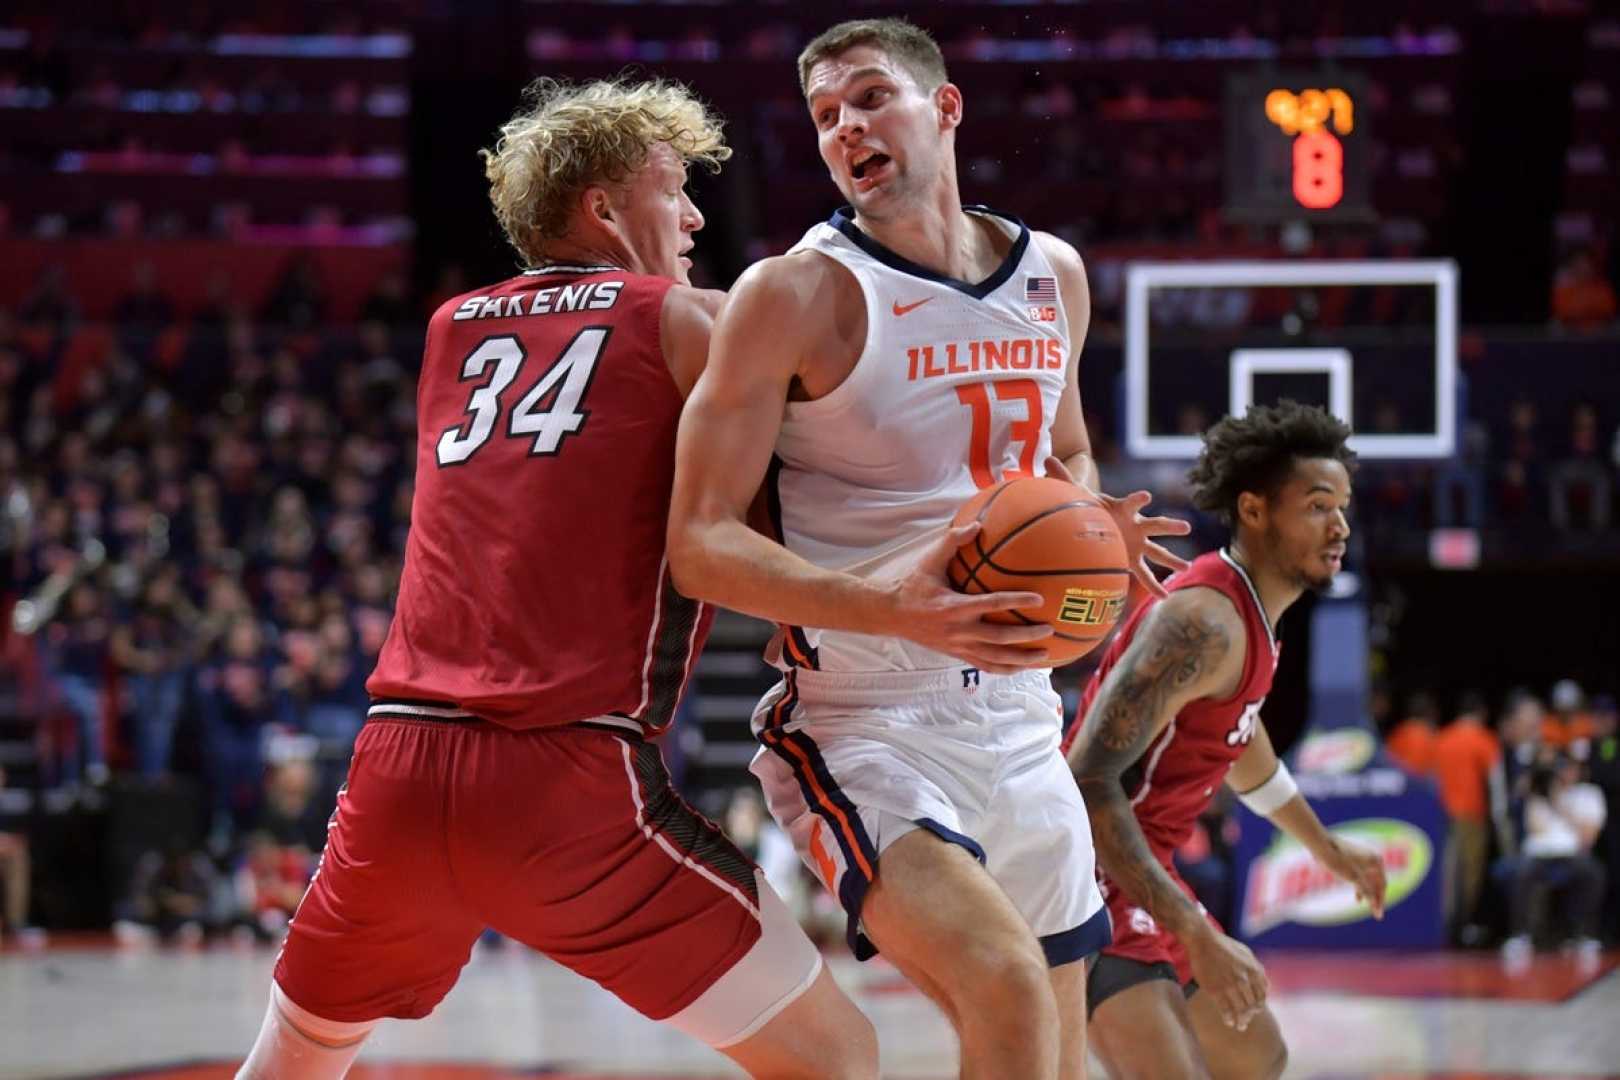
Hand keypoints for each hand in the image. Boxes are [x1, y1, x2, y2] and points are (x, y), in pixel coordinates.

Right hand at [882, 522, 1053, 673]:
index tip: (1039, 598)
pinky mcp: (957, 655)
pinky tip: (1022, 667)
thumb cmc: (913, 585)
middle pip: (1000, 638)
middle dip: (1027, 635)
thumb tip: (977, 525)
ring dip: (1021, 659)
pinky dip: (1005, 668)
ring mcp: (959, 646)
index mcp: (954, 607)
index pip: (992, 604)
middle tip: (1049, 629)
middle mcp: (959, 630)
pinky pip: (985, 666)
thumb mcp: (930, 561)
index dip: (1017, 601)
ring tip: (1045, 655)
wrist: (891, 614)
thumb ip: (953, 542)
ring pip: (995, 658)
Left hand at [1046, 457, 1190, 598]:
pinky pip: (1145, 575)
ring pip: (1158, 551)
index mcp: (1123, 509)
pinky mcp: (1133, 559)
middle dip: (1170, 526)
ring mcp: (1138, 544)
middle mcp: (1135, 525)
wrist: (1095, 522)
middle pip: (1156, 525)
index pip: (1133, 501)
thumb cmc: (1090, 507)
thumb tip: (1048, 459)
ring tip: (1186, 567)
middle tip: (1186, 527)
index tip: (1146, 497)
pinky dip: (1153, 586)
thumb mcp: (1078, 495)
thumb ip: (1065, 479)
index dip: (1139, 499)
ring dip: (1172, 558)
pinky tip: (1164, 597)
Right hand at [1183, 923, 1269, 1030]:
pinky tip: (1228, 1021)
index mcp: (1254, 971)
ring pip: (1241, 1010)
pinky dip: (1228, 1018)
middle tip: (1246, 1021)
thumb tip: (1265, 985)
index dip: (1259, 1005)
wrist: (1202, 940)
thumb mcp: (1246, 953)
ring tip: (1239, 1026)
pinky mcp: (1216, 990)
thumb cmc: (1224, 945)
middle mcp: (1245, 980)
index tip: (1254, 1010)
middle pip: (1253, 1005)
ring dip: (1241, 1021)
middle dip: (1250, 1015)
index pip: (1262, 996)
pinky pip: (1226, 1010)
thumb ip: (1257, 969)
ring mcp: (1231, 986)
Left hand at [1323, 836, 1386, 918]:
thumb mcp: (1353, 878)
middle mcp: (1371, 858)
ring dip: (1368, 893)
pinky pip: (1361, 876)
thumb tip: (1376, 905)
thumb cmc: (1337, 859)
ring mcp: (1362, 858)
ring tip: (1365, 906)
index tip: (1378, 914)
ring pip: (1368, 880)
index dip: (1381, 900)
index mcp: (1376, 861)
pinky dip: (1361, 887)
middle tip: (1375, 913)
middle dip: (1375, 898)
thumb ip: (1366, 891)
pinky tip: (1358, 898)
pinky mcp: (1352, 859)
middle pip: (1377, 882)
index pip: (1382, 884)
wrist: (1321, 844)